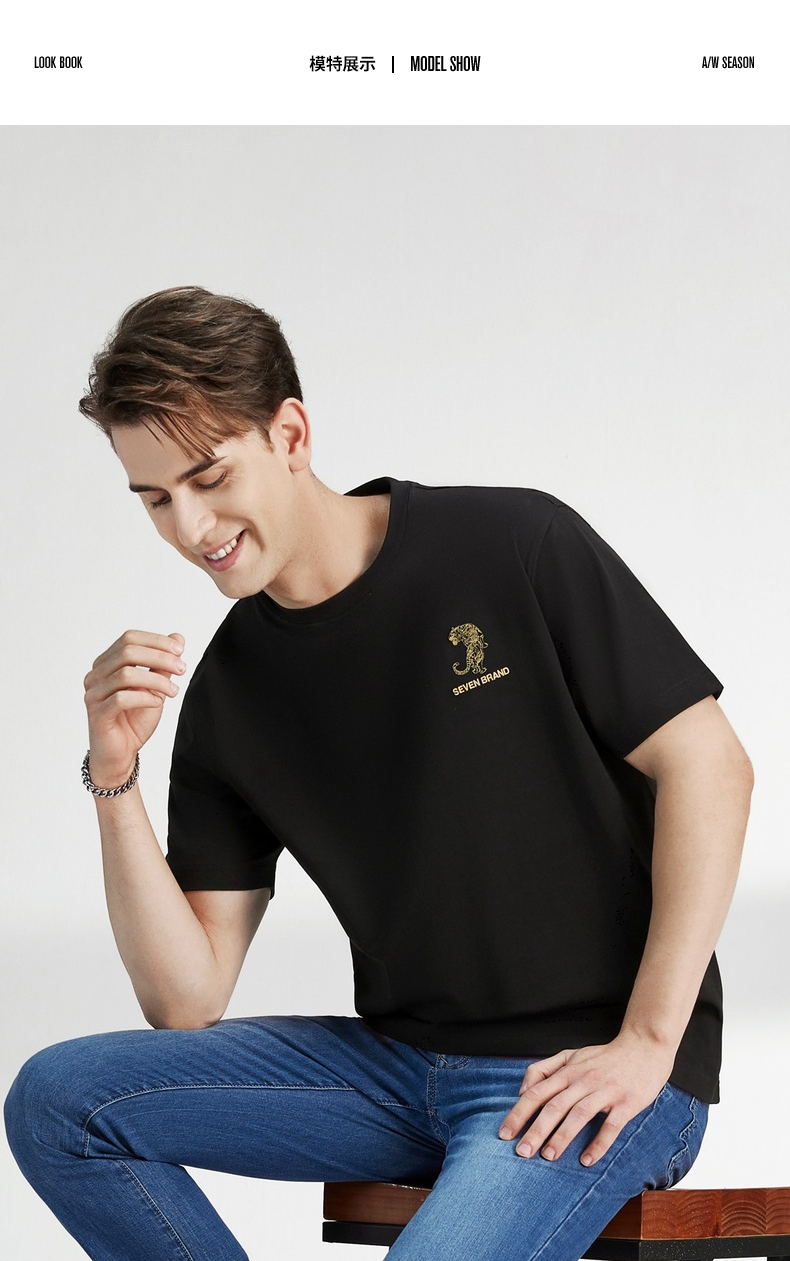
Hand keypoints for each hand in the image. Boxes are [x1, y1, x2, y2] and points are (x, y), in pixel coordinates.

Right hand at [84, 630, 185, 787]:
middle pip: (127, 652)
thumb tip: (178, 637)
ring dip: (156, 680)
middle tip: (182, 669)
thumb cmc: (134, 720)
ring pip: (125, 674)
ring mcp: (94, 694)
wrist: (121, 754)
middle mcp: (95, 675)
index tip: (180, 650)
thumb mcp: (154, 687)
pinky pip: (121, 698)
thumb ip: (162, 664)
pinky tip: (157, 703)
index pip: (129, 639)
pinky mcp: (97, 714)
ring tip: (173, 691)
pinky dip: (144, 697)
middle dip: (160, 657)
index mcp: (106, 663)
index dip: (156, 641)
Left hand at [498, 1033, 674, 1165]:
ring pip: (579, 1114)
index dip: (519, 1112)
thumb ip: (545, 1069)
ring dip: (562, 1136)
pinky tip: (587, 1160)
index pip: (536, 1092)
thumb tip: (522, 1090)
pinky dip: (599, 1143)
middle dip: (535, 1130)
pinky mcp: (626, 1103)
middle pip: (554, 1106)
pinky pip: (611, 1125)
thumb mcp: (572, 1055)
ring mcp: (605, 1091)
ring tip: (548, 1157)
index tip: (504, 1134)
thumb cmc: (604, 1057)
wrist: (644, 1047)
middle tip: (521, 1152)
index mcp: (568, 1071)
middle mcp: (583, 1080)